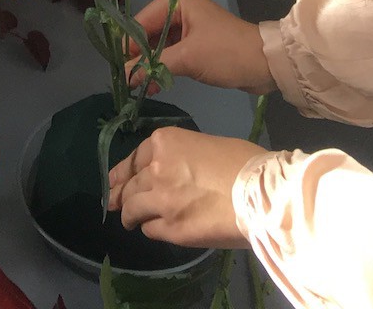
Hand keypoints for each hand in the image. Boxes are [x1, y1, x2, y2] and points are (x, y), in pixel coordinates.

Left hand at [106, 128, 263, 248]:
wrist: (259, 193)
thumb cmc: (242, 162)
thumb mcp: (205, 145)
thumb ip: (181, 158)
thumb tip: (177, 173)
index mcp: (164, 142)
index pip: (133, 159)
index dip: (121, 172)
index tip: (113, 181)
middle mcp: (155, 168)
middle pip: (129, 185)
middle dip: (121, 194)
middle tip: (114, 202)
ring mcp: (160, 200)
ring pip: (133, 208)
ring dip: (130, 215)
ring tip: (130, 221)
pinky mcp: (171, 228)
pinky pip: (150, 229)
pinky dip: (150, 228)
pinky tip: (154, 228)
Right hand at [124, 0, 274, 94]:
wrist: (265, 65)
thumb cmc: (226, 53)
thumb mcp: (188, 59)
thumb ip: (154, 66)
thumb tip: (126, 77)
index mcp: (176, 0)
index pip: (141, 22)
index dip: (129, 46)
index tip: (117, 69)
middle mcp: (179, 8)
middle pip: (148, 33)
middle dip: (138, 57)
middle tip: (125, 81)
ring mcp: (187, 26)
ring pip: (158, 45)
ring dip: (150, 65)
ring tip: (137, 87)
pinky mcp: (195, 42)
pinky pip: (170, 53)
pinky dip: (162, 67)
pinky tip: (152, 84)